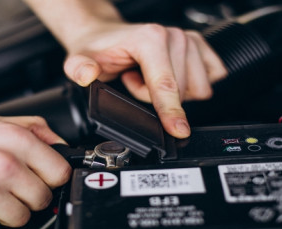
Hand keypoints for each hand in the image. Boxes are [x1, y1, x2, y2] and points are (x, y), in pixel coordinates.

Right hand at [0, 114, 70, 228]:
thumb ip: (31, 128)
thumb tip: (59, 144)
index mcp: (13, 139)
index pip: (60, 171)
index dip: (52, 177)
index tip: (42, 178)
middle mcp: (2, 164)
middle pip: (42, 199)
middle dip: (28, 196)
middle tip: (8, 187)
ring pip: (21, 218)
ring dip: (5, 211)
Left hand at [63, 23, 226, 137]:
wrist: (105, 36)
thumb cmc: (98, 48)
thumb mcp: (80, 59)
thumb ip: (80, 68)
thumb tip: (87, 74)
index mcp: (150, 39)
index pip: (166, 85)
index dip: (171, 112)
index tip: (178, 131)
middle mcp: (173, 36)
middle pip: (181, 92)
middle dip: (156, 98)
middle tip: (133, 82)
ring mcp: (188, 39)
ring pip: (197, 88)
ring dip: (172, 93)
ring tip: (146, 79)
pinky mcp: (198, 46)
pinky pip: (210, 77)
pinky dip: (189, 86)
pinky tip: (167, 76)